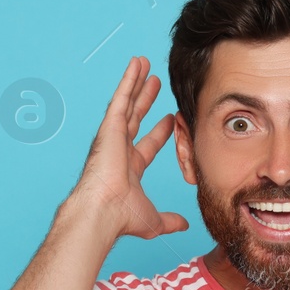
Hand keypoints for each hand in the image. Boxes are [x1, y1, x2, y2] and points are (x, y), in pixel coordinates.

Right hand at [72, 55, 189, 240]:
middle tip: (155, 83)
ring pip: (127, 103)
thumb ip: (170, 220)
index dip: (159, 131)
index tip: (169, 118)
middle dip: (145, 100)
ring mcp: (113, 136)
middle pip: (135, 118)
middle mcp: (119, 150)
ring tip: (144, 64)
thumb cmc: (122, 218)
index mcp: (129, 169)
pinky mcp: (110, 127)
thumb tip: (185, 225)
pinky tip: (136, 64)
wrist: (104, 212)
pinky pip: (121, 98)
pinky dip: (128, 80)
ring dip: (136, 83)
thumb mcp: (154, 219)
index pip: (147, 145)